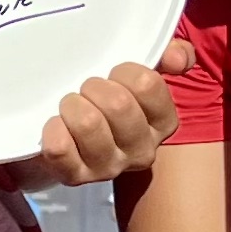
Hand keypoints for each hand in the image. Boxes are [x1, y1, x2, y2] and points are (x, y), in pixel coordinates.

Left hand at [17, 56, 184, 186]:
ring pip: (89, 124)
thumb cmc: (107, 97)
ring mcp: (109, 168)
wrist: (66, 131)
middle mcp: (142, 151)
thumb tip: (177, 59)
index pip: (148, 85)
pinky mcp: (75, 177)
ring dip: (72, 106)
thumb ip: (169, 54)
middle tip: (86, 90)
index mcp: (163, 123)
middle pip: (118, 105)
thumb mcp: (139, 72)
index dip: (124, 72)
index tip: (113, 76)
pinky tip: (56, 124)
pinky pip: (60, 148)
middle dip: (94, 87)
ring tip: (70, 107)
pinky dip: (53, 129)